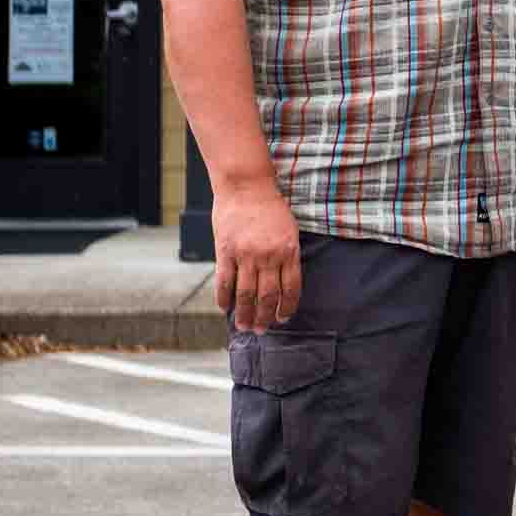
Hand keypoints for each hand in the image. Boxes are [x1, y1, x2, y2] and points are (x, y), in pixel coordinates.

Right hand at [212, 182, 302, 331]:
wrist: (247, 184)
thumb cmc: (270, 205)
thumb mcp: (289, 228)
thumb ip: (287, 254)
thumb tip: (283, 281)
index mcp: (288, 250)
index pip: (291, 288)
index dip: (287, 307)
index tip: (283, 318)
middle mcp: (269, 255)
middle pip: (268, 296)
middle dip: (265, 317)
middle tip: (261, 330)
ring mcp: (246, 254)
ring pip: (246, 294)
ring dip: (245, 314)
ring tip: (243, 326)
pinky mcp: (226, 251)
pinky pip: (225, 281)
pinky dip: (224, 298)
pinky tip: (224, 308)